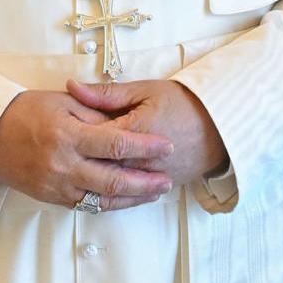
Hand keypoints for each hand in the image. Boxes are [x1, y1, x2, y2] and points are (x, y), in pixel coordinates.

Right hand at [0, 89, 173, 211]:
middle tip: (167, 179)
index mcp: (68, 135)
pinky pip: (87, 205)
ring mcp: (57, 185)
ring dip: (132, 198)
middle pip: (115, 180)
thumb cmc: (26, 112)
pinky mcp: (52, 198)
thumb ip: (96, 113)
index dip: (146, 147)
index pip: (117, 144)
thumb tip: (127, 125)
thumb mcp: (62, 102)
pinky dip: (110, 203)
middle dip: (146, 182)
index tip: (166, 145)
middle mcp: (64, 165)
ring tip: (155, 193)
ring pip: (103, 199)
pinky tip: (126, 198)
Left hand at [66, 78, 227, 184]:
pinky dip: (116, 194)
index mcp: (136, 129)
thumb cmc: (184, 102)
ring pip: (115, 184)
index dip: (75, 136)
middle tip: (60, 159)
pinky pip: (134, 195)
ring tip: (75, 176)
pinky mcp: (164, 184)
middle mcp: (144, 157)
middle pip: (101, 165)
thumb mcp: (146, 90)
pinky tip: (100, 190)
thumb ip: (107, 94)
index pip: (95, 137)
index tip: (60, 132)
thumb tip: (73, 87)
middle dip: (79, 163)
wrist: (222, 124)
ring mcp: (154, 174)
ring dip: (94, 182)